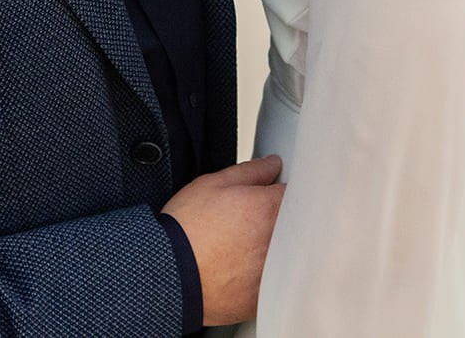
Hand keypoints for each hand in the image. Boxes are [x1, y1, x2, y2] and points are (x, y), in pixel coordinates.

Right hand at [162, 154, 285, 324]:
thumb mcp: (213, 184)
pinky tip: (238, 272)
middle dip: (280, 220)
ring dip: (272, 249)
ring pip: (285, 256)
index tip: (273, 195)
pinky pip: (270, 284)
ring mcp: (271, 272)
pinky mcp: (261, 299)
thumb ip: (251, 171)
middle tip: (251, 223)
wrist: (167, 275)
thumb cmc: (186, 230)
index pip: (297, 193)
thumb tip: (272, 165)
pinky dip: (260, 277)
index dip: (284, 192)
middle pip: (295, 226)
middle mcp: (277, 241)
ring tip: (240, 249)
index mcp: (269, 208)